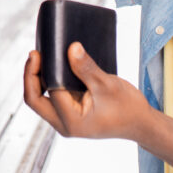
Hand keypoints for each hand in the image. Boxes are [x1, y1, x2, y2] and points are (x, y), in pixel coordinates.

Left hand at [24, 43, 149, 140]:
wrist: (141, 122)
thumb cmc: (128, 107)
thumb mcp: (107, 84)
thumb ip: (87, 68)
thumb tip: (71, 48)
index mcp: (72, 121)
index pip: (48, 93)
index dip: (41, 71)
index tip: (41, 51)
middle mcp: (64, 124)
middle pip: (35, 100)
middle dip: (31, 76)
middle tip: (35, 54)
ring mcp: (66, 120)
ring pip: (42, 99)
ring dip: (38, 79)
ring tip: (41, 57)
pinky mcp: (70, 114)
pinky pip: (52, 97)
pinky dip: (49, 82)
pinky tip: (52, 66)